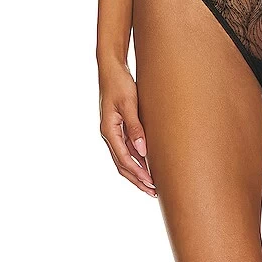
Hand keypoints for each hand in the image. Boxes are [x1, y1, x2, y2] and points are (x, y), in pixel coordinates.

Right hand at [99, 62, 156, 197]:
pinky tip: (146, 165)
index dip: (138, 173)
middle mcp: (108, 134)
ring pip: (123, 159)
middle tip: (153, 192)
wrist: (112, 69)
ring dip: (136, 172)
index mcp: (109, 130)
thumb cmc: (120, 83)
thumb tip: (142, 152)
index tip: (152, 184)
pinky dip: (136, 160)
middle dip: (137, 179)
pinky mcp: (117, 127)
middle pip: (122, 164)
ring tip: (151, 184)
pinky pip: (126, 149)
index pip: (124, 159)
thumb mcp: (129, 104)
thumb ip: (135, 128)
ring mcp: (112, 132)